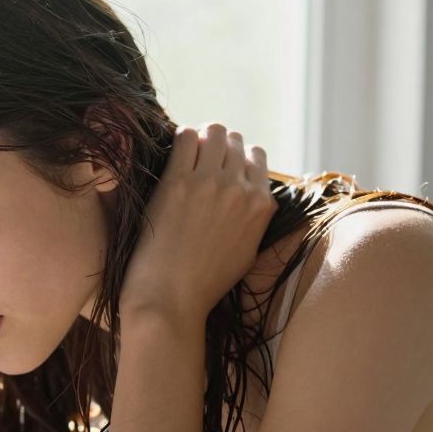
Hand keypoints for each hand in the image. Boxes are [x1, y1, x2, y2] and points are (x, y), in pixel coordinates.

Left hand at [120, 123, 275, 321]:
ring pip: (214, 132)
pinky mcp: (178, 183)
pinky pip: (185, 137)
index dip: (234, 157)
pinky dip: (180, 137)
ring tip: (184, 149)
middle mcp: (242, 189)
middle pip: (235, 140)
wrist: (170, 299)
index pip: (256, 157)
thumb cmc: (203, 283)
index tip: (216, 164)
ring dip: (199, 136)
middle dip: (216, 144)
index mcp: (262, 205)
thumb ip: (254, 220)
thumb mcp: (247, 252)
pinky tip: (170, 150)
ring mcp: (211, 183)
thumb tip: (253, 201)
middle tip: (196, 155)